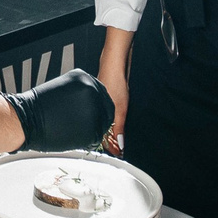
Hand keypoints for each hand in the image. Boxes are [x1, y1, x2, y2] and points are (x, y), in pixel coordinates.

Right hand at [6, 69, 115, 152]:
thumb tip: (89, 106)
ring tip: (73, 129)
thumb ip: (80, 95)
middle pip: (107, 108)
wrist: (26, 120)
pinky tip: (72, 135)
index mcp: (85, 79)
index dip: (97, 107)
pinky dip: (87, 140)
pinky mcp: (92, 128)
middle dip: (99, 118)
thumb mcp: (63, 90)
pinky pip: (96, 137)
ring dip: (92, 129)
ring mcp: (94, 110)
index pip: (102, 94)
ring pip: (103, 124)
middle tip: (84, 124)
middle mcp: (92, 91)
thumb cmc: (38, 108)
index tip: (91, 113)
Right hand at [96, 32, 130, 155]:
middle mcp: (98, 110)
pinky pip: (108, 116)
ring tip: (116, 144)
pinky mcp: (107, 99)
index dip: (109, 147)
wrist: (114, 62)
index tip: (117, 155)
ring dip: (111, 134)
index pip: (101, 136)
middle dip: (109, 143)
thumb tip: (120, 144)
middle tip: (117, 153)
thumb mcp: (120, 108)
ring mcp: (102, 104)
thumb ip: (119, 127)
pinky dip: (111, 124)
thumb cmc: (114, 80)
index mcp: (98, 113)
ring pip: (105, 123)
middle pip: (102, 131)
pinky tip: (115, 126)